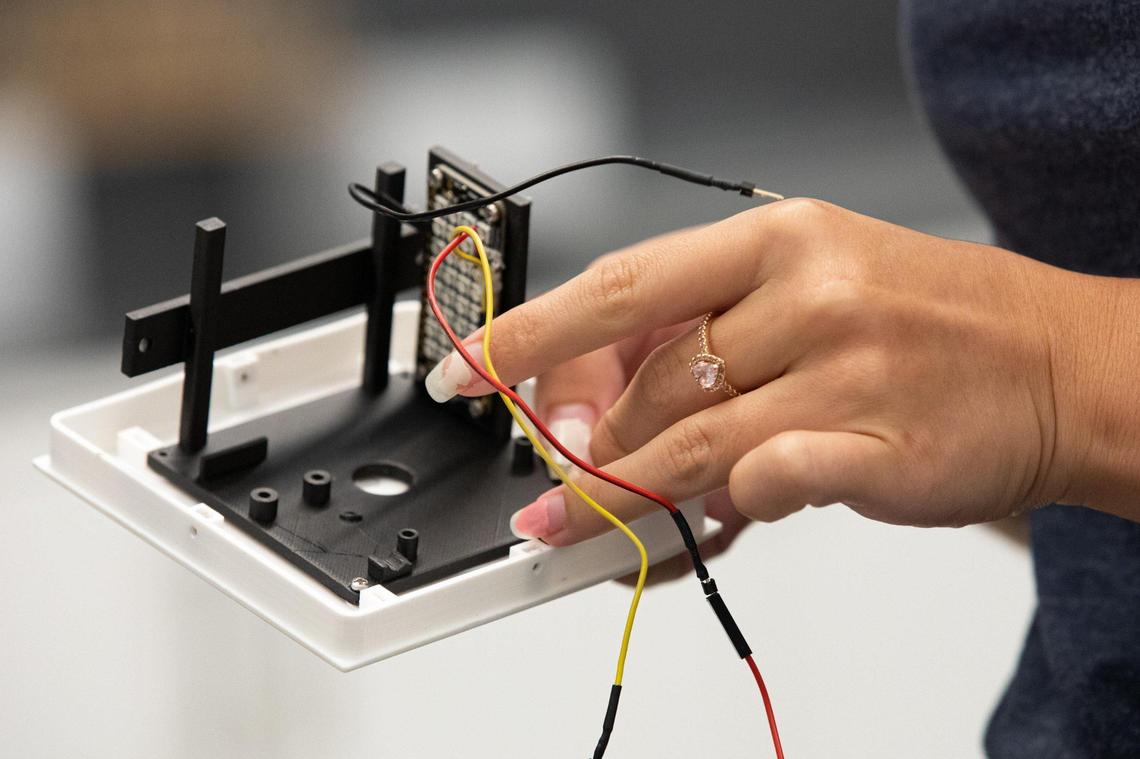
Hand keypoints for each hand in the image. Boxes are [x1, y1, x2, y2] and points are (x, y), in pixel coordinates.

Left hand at [425, 199, 1132, 544]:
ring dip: (634, 486)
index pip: (618, 287)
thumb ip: (699, 339)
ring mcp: (844, 371)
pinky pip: (763, 486)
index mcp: (774, 239)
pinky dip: (736, 504)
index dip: (529, 335)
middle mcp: (806, 294)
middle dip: (591, 439)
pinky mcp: (878, 446)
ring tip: (607, 508)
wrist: (1058, 362)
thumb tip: (589, 402)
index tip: (468, 371)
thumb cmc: (921, 321)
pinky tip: (744, 503)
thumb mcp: (806, 288)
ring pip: (686, 445)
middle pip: (645, 383)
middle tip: (567, 471)